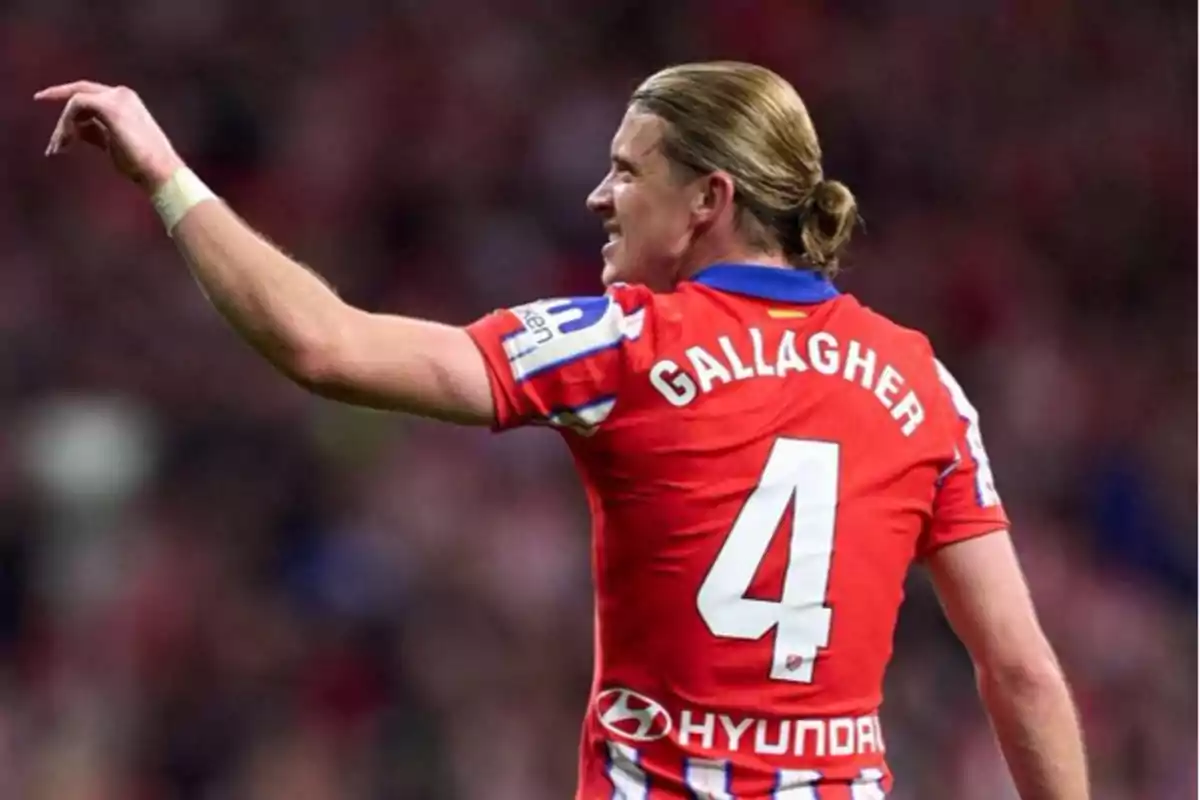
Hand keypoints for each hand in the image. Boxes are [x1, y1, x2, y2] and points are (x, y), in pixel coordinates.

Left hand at [34, 81, 185, 191]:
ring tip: (58, 148)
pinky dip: (67, 124)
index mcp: (126, 101)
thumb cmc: (141, 165)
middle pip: (80, 91)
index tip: (45, 101)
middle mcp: (122, 94)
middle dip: (58, 96)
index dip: (68, 98)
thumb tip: (74, 130)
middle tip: (39, 100)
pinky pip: (76, 106)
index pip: (91, 94)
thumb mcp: (112, 144)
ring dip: (63, 125)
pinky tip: (66, 143)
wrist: (160, 172)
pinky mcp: (109, 106)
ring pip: (75, 101)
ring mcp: (116, 98)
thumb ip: (94, 132)